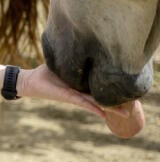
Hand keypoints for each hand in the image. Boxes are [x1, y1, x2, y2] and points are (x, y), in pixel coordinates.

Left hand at [20, 65, 144, 137]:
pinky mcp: (68, 97)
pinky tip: (105, 114)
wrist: (31, 81)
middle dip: (115, 103)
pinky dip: (94, 108)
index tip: (126, 90)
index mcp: (80, 85)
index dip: (111, 89)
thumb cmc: (45, 73)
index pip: (98, 88)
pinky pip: (83, 103)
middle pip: (101, 98)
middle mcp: (80, 92)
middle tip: (131, 109)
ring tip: (125, 114)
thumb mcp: (62, 64)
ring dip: (110, 108)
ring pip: (96, 102)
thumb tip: (81, 47)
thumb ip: (72, 60)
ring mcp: (75, 96)